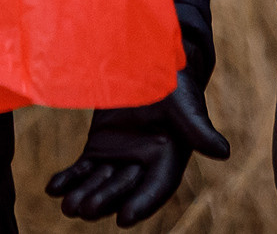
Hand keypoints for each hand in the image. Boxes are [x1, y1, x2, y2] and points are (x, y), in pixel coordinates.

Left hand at [44, 70, 230, 226]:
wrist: (146, 59)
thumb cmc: (171, 80)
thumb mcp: (184, 104)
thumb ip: (199, 129)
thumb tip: (224, 152)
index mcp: (168, 157)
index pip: (156, 188)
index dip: (141, 204)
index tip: (123, 220)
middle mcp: (143, 163)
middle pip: (123, 188)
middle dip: (104, 200)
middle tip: (83, 210)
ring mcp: (119, 157)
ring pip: (100, 182)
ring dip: (83, 194)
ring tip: (67, 205)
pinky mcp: (99, 148)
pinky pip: (82, 168)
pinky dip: (68, 179)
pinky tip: (52, 188)